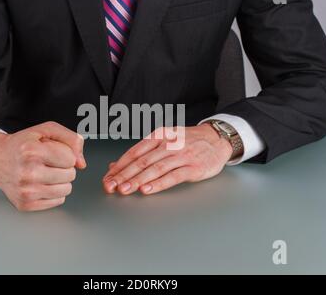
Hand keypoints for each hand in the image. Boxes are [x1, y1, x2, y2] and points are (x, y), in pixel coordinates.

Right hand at [0, 122, 85, 210]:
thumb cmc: (23, 145)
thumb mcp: (46, 131)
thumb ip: (70, 139)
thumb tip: (82, 163)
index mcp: (31, 151)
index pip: (70, 158)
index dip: (65, 153)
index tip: (52, 151)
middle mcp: (27, 173)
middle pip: (70, 175)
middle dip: (64, 167)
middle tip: (48, 162)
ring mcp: (26, 191)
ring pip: (67, 189)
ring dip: (60, 180)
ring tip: (45, 172)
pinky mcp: (26, 204)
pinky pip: (58, 201)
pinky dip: (53, 192)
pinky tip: (41, 183)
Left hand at [102, 124, 232, 195]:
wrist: (217, 139)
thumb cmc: (188, 141)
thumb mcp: (164, 140)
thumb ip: (141, 153)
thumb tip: (115, 165)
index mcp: (159, 136)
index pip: (134, 152)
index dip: (119, 166)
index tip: (108, 177)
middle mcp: (168, 144)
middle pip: (142, 161)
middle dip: (124, 175)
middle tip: (111, 186)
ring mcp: (181, 155)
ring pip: (155, 168)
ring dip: (137, 180)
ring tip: (124, 189)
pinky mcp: (193, 167)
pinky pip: (173, 176)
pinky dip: (158, 184)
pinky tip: (147, 190)